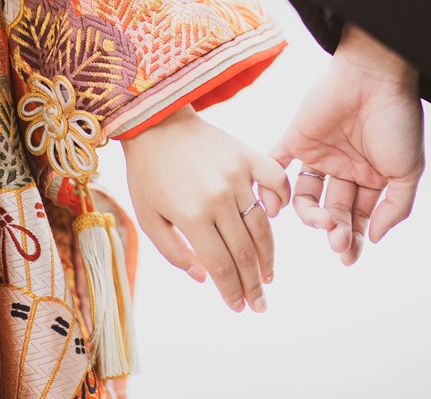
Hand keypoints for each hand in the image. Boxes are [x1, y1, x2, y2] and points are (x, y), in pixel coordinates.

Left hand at [121, 105, 289, 312]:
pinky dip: (281, 200)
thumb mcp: (149, 218)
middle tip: (260, 303)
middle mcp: (219, 196)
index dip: (232, 291)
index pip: (221, 265)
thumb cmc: (149, 174)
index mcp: (192, 215)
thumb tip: (205, 278)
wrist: (157, 124)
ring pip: (262, 225)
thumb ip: (175, 253)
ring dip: (268, 255)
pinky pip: (276, 181)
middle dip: (253, 284)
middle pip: (244, 252)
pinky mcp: (248, 156)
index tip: (239, 307)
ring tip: (269, 274)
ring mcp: (237, 175)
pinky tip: (276, 217)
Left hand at [269, 24, 423, 264]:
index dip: (354, 238)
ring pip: (306, 196)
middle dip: (335, 230)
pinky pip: (277, 165)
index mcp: (370, 176)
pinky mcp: (297, 138)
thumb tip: (376, 237)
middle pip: (333, 210)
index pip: (358, 216)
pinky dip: (270, 186)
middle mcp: (344, 168)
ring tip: (323, 221)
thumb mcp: (408, 170)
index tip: (348, 256)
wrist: (374, 75)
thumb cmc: (397, 120)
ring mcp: (319, 154)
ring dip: (310, 215)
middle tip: (338, 240)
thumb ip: (396, 207)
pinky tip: (274, 206)